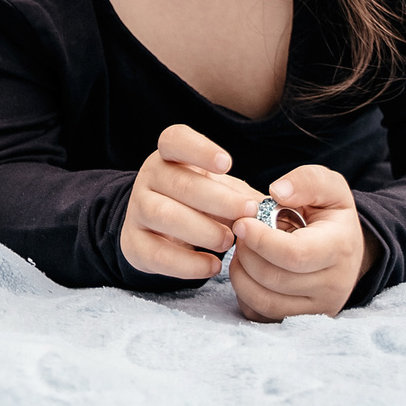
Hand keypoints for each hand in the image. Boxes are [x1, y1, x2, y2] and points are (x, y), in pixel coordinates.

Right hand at [120, 123, 264, 280]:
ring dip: (202, 229)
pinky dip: (188, 263)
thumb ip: (242, 196)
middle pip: (178, 182)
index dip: (200, 149)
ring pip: (162, 215)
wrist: (160, 232)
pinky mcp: (133, 243)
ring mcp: (137, 210)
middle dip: (217, 200)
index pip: (174, 140)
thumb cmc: (200, 206)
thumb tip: (272, 211)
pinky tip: (213, 265)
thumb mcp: (220, 191)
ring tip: (229, 242)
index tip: (226, 164)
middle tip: (247, 214)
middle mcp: (149, 178)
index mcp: (169, 157)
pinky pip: (156, 253)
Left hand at [228, 164, 376, 320]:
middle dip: (246, 253)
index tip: (242, 222)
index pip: (294, 254)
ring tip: (243, 251)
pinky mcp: (300, 321)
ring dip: (240, 273)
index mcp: (339, 249)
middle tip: (240, 234)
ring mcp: (317, 309)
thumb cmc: (331, 216)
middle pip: (273, 278)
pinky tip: (249, 272)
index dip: (260, 239)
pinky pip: (260, 314)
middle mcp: (333, 286)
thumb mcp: (329, 188)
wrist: (347, 251)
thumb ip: (306, 181)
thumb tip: (278, 192)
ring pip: (263, 300)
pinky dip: (244, 293)